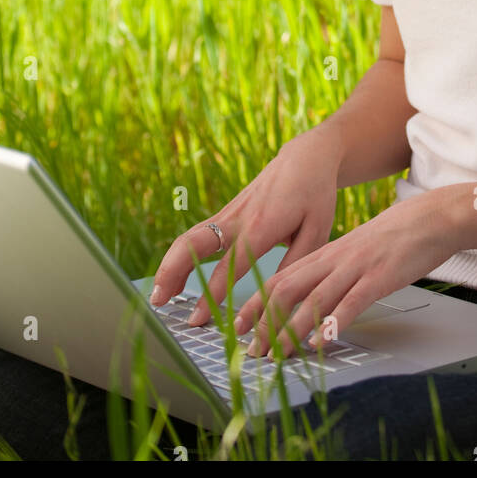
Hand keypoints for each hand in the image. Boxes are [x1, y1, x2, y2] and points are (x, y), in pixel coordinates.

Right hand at [149, 126, 341, 323]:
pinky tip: (175, 277)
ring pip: (188, 238)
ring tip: (159, 296)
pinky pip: (197, 235)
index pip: (229, 265)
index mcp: (262, 226)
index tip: (196, 319)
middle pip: (193, 243)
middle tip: (159, 302)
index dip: (211, 293)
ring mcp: (229, 213)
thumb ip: (295, 264)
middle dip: (172, 272)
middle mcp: (238, 218)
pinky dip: (181, 257)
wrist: (306, 158)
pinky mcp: (226, 212)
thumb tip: (274, 299)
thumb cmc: (315, 196)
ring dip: (169, 266)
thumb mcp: (317, 232)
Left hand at [235, 187, 456, 356]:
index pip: (278, 279)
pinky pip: (351, 302)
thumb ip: (331, 272)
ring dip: (291, 330)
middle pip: (287, 290)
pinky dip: (333, 323)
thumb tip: (309, 300)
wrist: (431, 218)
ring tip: (277, 354)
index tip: (236, 328)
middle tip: (251, 350)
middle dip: (265, 322)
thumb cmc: (394, 238)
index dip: (255, 304)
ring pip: (314, 300)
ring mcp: (355, 268)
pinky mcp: (379, 277)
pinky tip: (321, 342)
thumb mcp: (354, 251)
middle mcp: (333, 260)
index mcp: (324, 255)